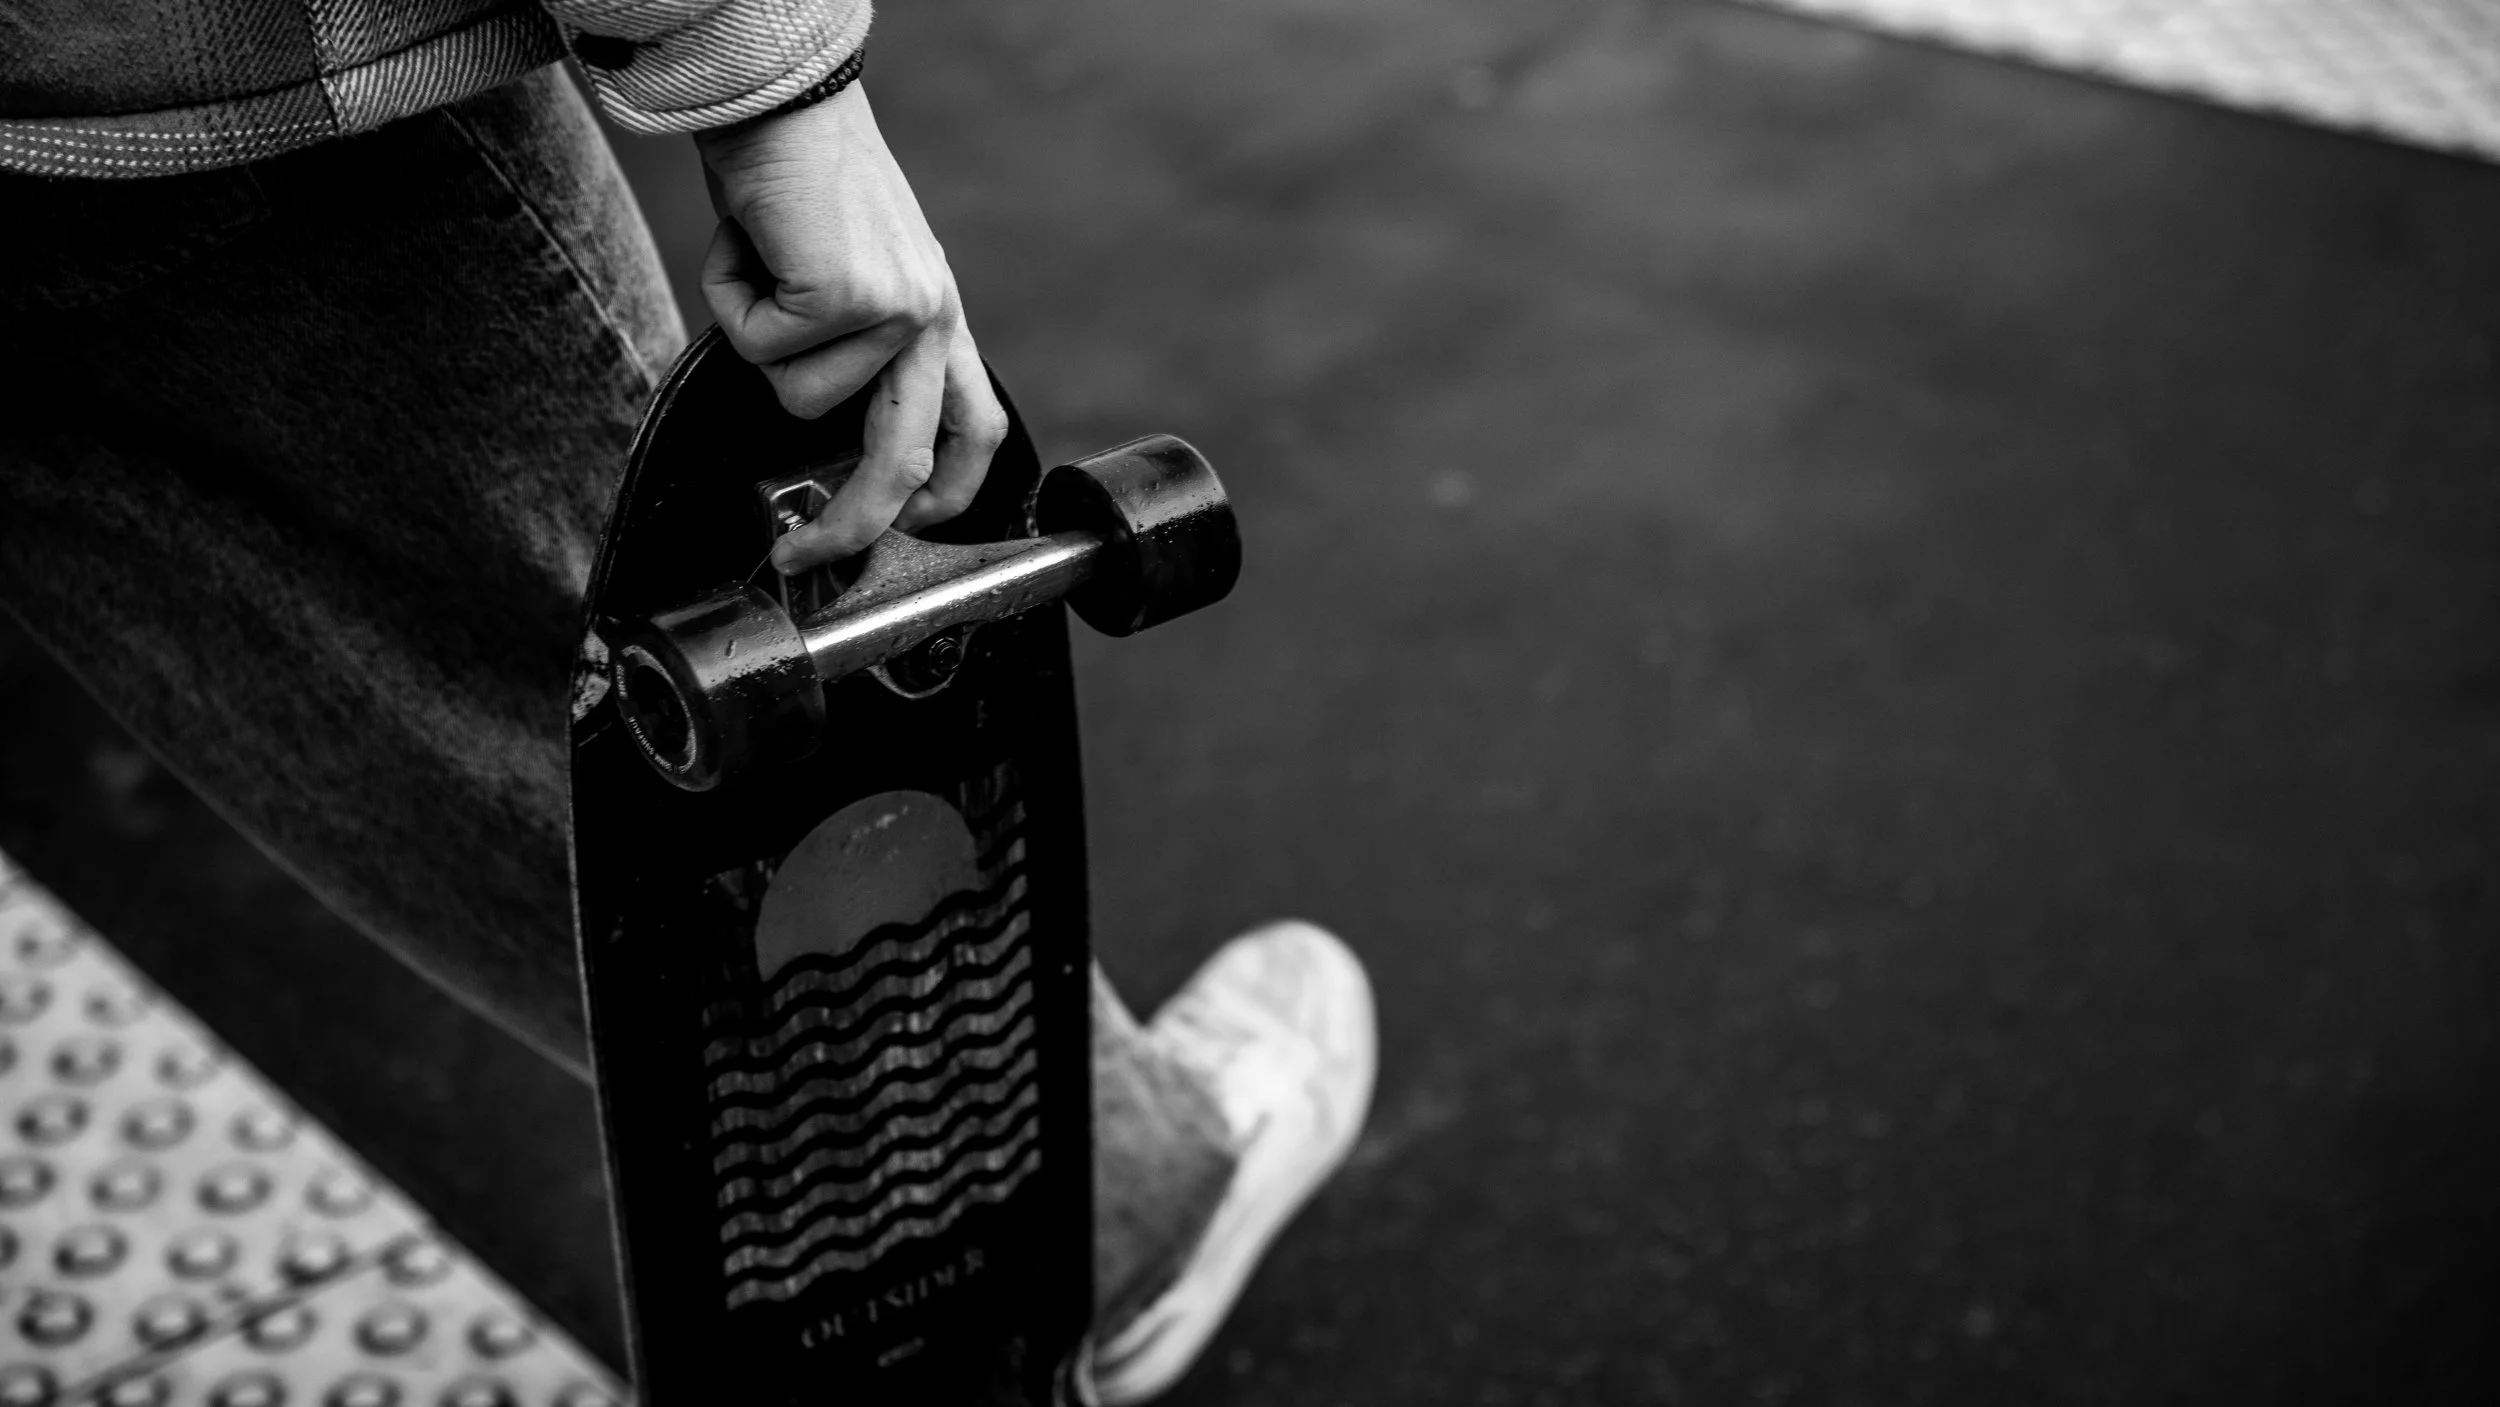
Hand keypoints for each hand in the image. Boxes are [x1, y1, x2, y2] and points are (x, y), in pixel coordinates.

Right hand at [694, 81, 1006, 572]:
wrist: (781, 101)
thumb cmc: (798, 185)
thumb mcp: (848, 273)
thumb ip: (855, 345)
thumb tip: (814, 422)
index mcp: (938, 318)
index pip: (975, 427)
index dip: (948, 493)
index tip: (904, 528)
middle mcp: (932, 318)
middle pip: (907, 460)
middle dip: (850, 525)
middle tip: (801, 556)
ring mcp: (895, 309)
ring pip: (798, 398)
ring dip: (755, 338)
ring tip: (763, 267)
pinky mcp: (845, 295)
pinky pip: (759, 348)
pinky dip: (729, 301)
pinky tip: (749, 246)